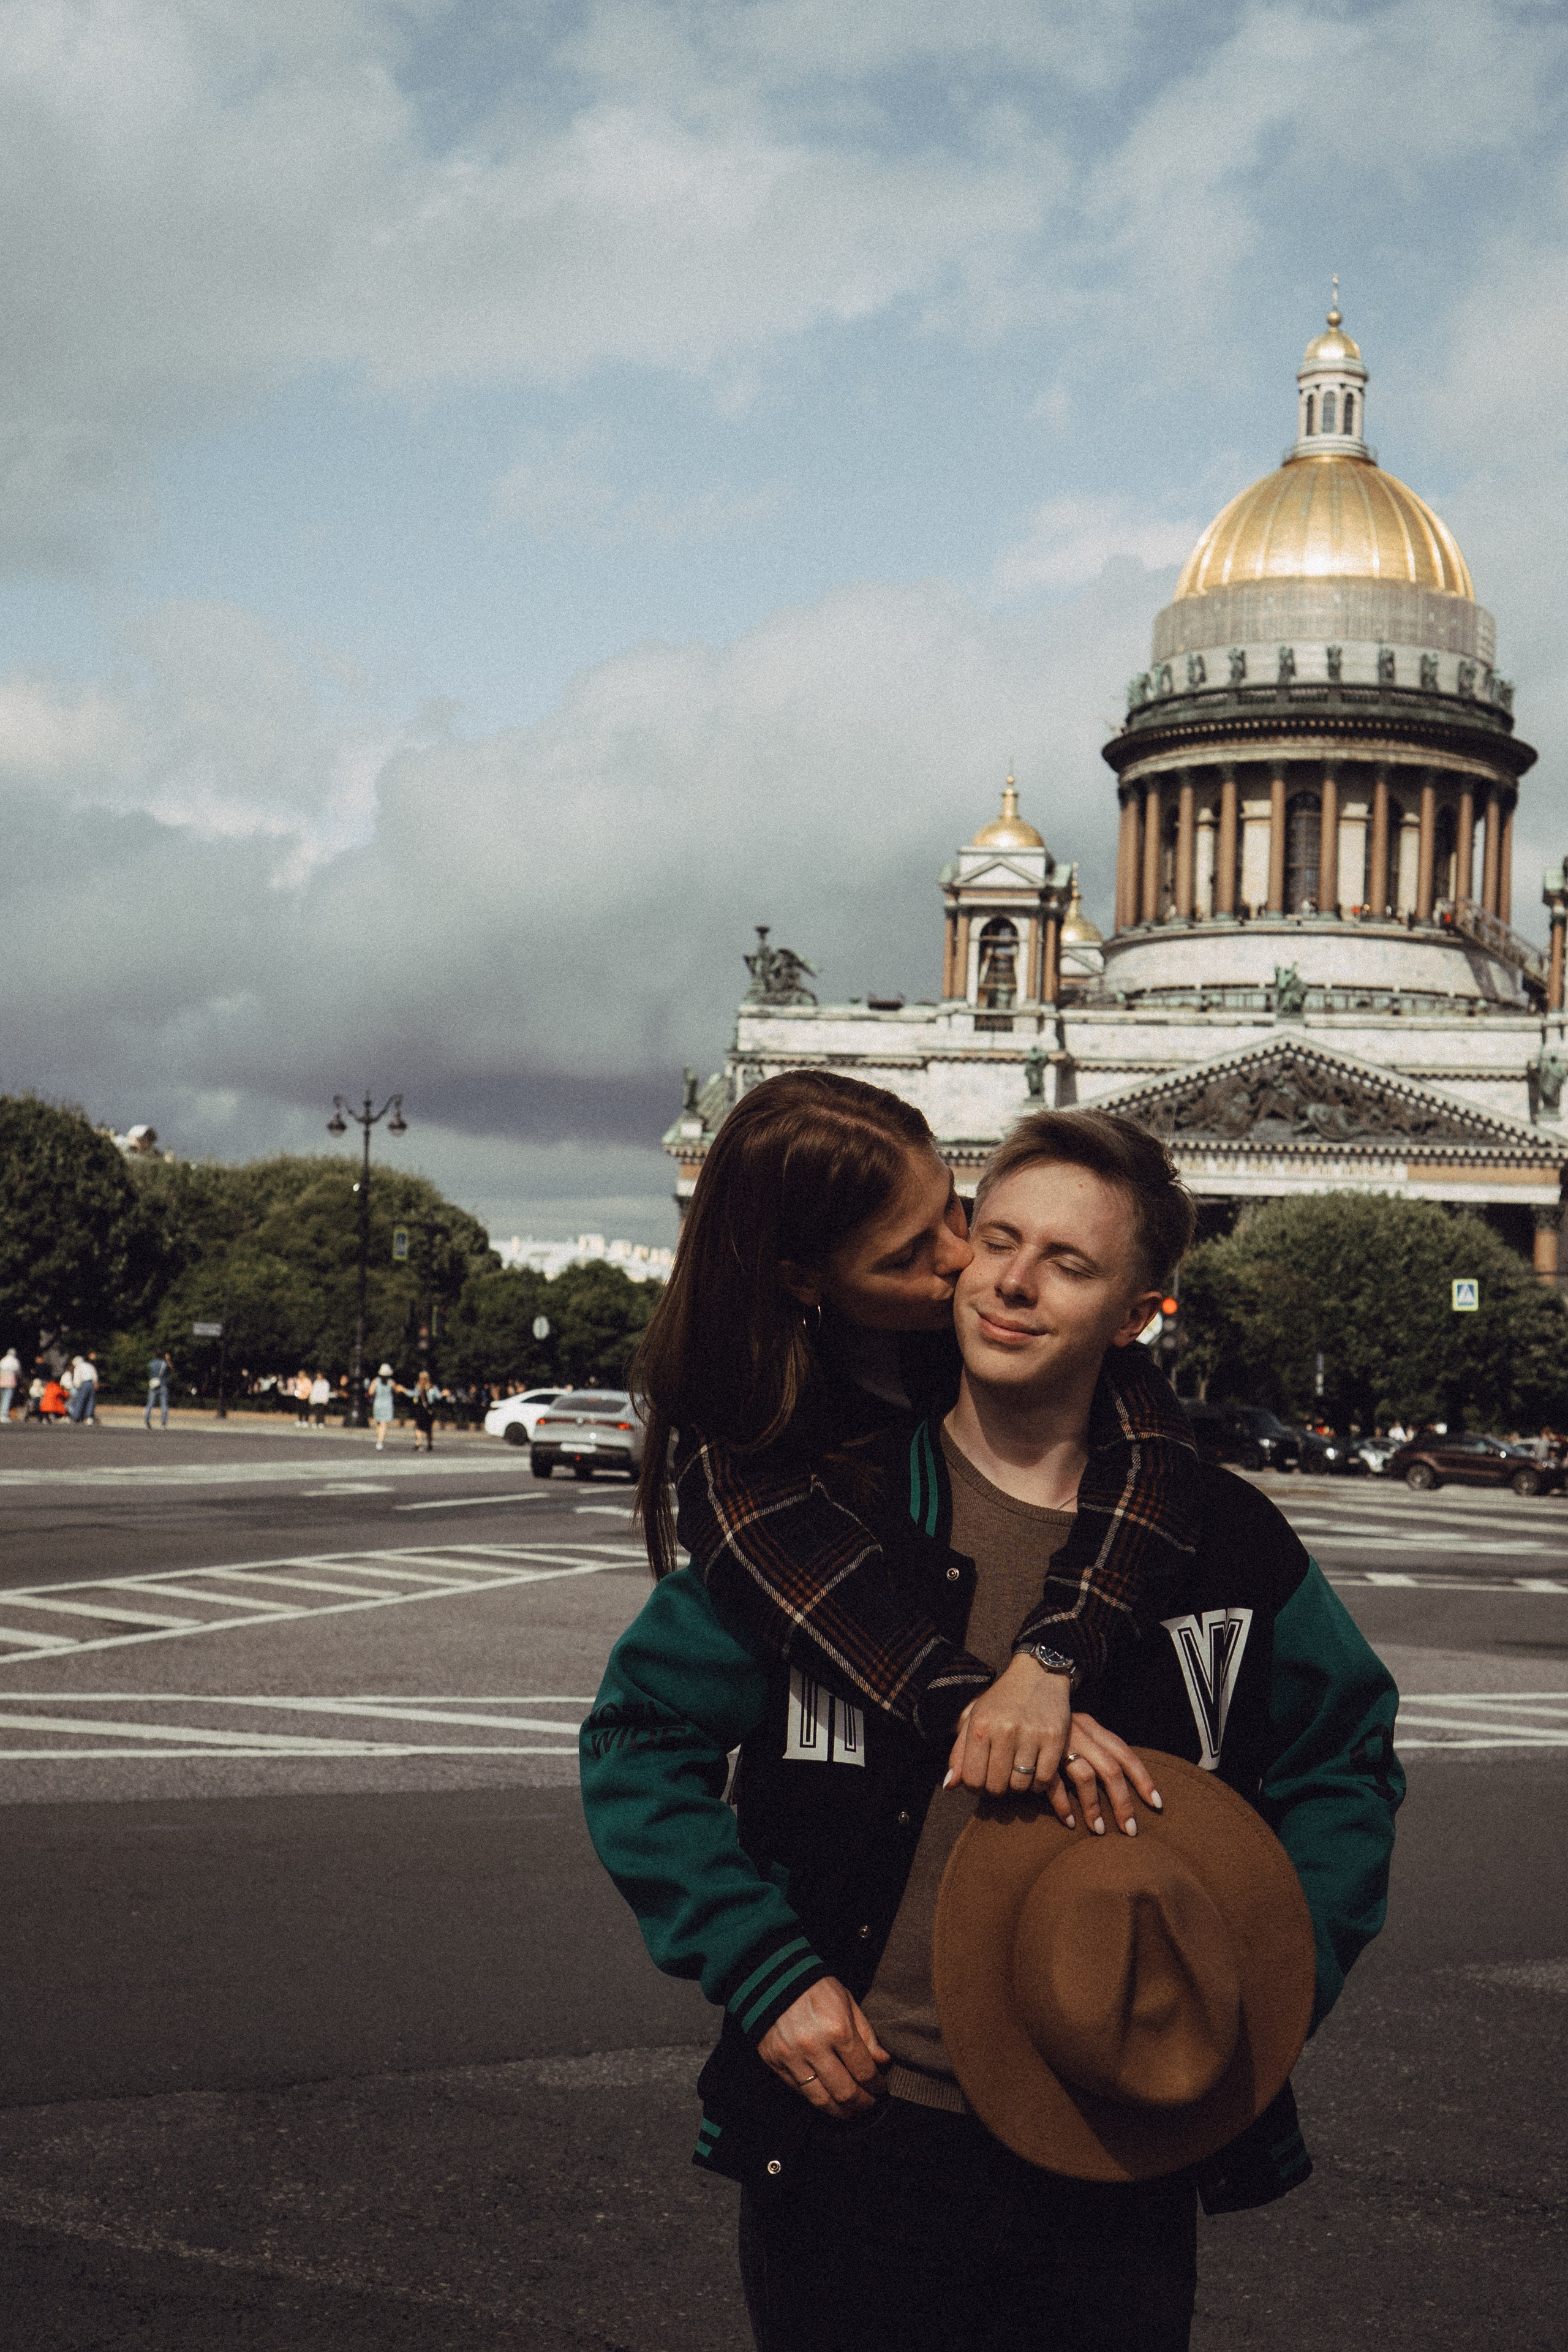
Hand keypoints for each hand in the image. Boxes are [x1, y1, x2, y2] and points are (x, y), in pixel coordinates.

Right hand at [757, 1977, 889, 2117]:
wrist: (773, 1976)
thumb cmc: (814, 1986)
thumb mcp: (847, 2001)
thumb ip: (866, 2034)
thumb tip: (883, 2061)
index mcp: (838, 2029)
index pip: (864, 2071)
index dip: (876, 2085)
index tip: (880, 2088)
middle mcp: (815, 2047)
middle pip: (844, 2092)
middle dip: (862, 2103)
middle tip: (868, 2104)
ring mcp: (792, 2057)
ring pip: (820, 2099)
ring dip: (839, 2111)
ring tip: (849, 2111)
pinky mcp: (775, 2062)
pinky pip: (798, 2090)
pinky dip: (815, 2098)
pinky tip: (826, 2097)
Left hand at [944, 1652, 1071, 1797]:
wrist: (1038, 1675)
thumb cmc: (1002, 1701)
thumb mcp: (975, 1719)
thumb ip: (959, 1753)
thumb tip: (949, 1786)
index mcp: (980, 1727)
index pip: (972, 1779)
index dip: (976, 1787)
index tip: (982, 1779)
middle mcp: (1004, 1731)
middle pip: (996, 1786)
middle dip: (997, 1787)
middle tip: (1002, 1776)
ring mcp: (1031, 1735)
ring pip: (1020, 1785)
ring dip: (1019, 1785)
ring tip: (1018, 1771)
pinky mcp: (1054, 1738)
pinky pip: (1044, 1779)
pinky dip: (1039, 1783)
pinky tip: (1035, 1770)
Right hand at [1043, 1710, 1163, 1837]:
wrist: (1017, 1691)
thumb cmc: (1048, 1718)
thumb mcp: (1076, 1726)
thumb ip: (1094, 1748)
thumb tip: (1125, 1779)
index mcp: (1091, 1725)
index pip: (1125, 1752)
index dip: (1143, 1778)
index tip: (1157, 1803)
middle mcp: (1079, 1732)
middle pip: (1110, 1769)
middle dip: (1123, 1802)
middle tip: (1131, 1830)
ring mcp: (1058, 1744)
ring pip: (1085, 1777)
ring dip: (1094, 1807)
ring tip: (1100, 1831)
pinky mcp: (1037, 1755)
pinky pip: (1054, 1783)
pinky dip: (1063, 1805)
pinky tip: (1069, 1822)